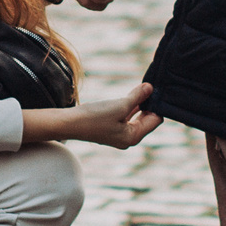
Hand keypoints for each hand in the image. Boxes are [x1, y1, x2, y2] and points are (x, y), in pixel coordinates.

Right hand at [23, 82, 162, 149]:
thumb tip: (150, 88)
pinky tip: (129, 97)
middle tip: (148, 87)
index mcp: (133, 137)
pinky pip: (125, 117)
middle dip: (148, 104)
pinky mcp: (110, 128)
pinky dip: (129, 107)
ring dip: (138, 104)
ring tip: (140, 90)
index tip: (154, 89)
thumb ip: (137, 97)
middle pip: (147, 119)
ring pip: (136, 117)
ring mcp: (119, 135)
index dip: (156, 104)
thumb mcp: (120, 105)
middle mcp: (128, 139)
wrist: (69, 123)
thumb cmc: (94, 117)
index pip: (155, 120)